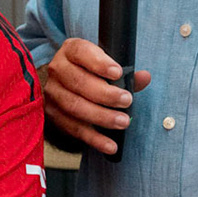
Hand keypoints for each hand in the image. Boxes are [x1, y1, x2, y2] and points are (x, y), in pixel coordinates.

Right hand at [39, 38, 149, 154]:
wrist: (65, 86)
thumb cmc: (91, 72)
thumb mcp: (105, 66)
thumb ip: (125, 73)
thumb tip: (144, 77)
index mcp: (72, 50)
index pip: (81, 52)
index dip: (99, 63)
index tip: (118, 73)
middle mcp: (58, 69)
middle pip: (78, 82)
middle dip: (105, 94)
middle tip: (127, 101)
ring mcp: (53, 93)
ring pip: (75, 107)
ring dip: (101, 117)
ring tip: (123, 122)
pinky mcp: (53, 115)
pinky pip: (74, 129)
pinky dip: (94, 139)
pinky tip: (110, 145)